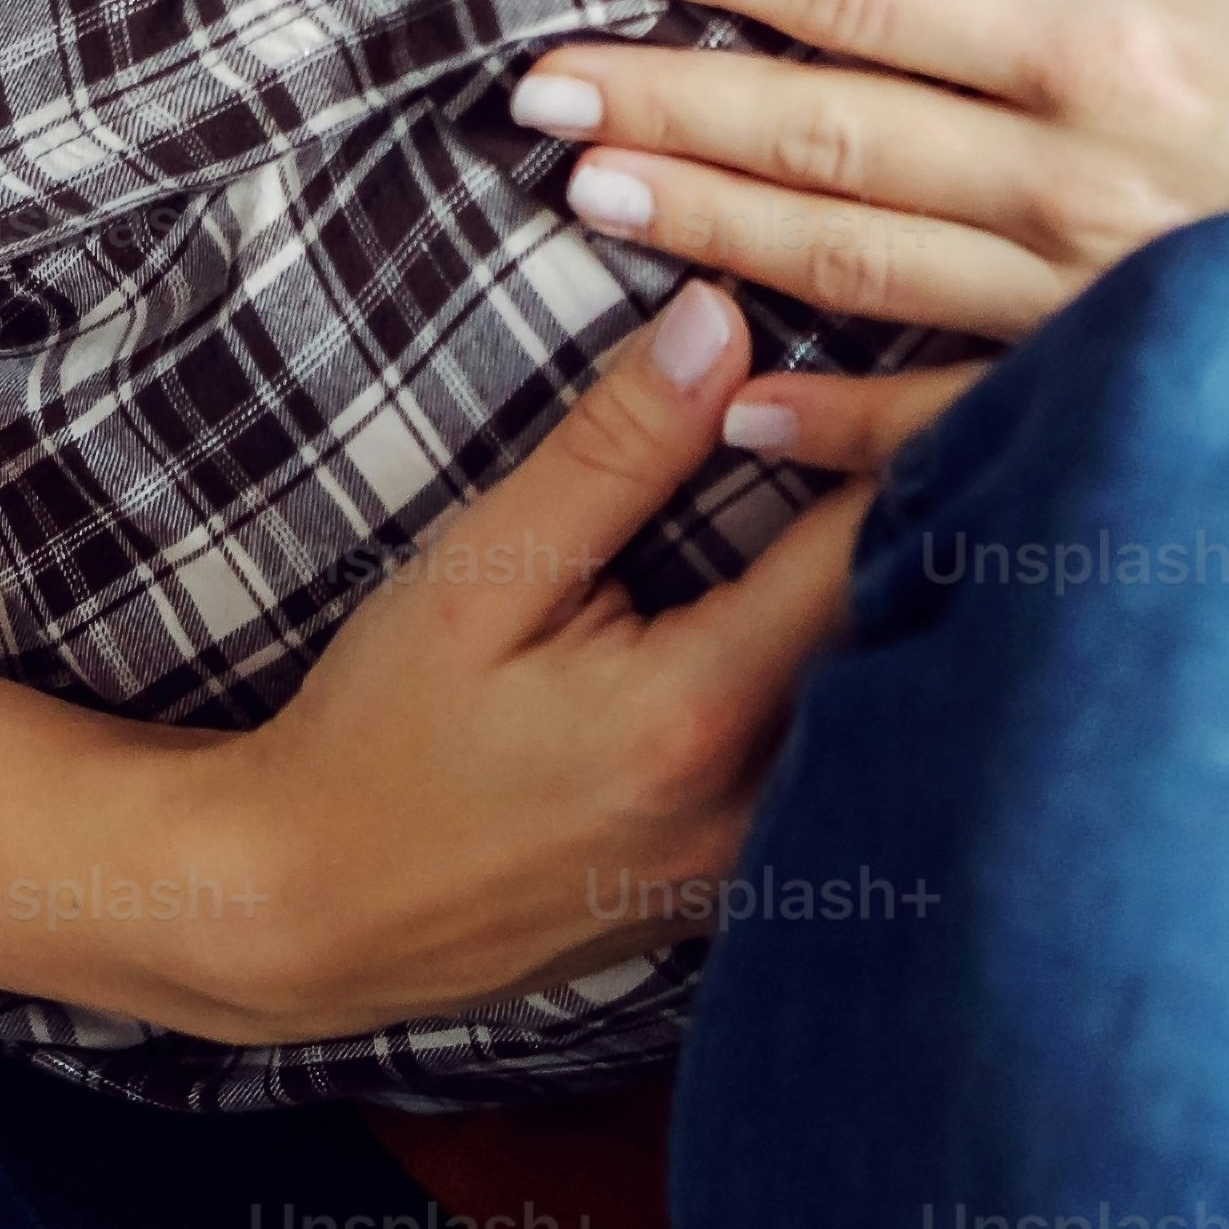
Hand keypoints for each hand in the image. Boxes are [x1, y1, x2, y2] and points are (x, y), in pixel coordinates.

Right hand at [146, 286, 862, 1040]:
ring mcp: (750, 865)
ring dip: (888, 603)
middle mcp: (753, 801)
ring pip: (880, 708)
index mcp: (698, 710)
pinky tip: (817, 623)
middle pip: (904, 633)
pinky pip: (830, 770)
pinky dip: (843, 683)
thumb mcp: (479, 571)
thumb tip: (724, 319)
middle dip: (915, 517)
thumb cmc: (381, 734)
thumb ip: (613, 451)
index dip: (898, 442)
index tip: (904, 366)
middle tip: (914, 414)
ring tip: (881, 504)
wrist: (312, 910)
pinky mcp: (732, 894)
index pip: (864, 548)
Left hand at [510, 0, 1228, 466]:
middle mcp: (1069, 186)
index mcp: (1105, 46)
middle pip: (815, 136)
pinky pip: (942, 422)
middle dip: (659, 101)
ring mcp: (1085, 310)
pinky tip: (724, 400)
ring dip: (703, 231)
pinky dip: (822, 420)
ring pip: (846, 270)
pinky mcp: (1119, 395)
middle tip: (524, 84)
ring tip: (582, 195)